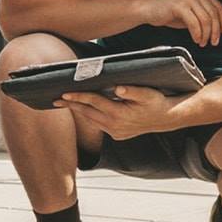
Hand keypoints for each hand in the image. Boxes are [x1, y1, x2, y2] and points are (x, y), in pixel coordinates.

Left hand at [61, 84, 179, 140]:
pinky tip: (81, 110)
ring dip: (78, 111)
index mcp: (120, 114)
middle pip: (88, 112)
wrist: (166, 119)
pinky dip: (88, 116)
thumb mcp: (148, 94)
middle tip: (55, 99)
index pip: (94, 102)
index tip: (65, 93)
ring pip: (91, 120)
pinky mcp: (116, 134)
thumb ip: (133, 90)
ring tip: (64, 103)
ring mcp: (115, 132)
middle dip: (71, 105)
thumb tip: (118, 88)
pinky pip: (98, 124)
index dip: (79, 96)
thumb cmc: (157, 102)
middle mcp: (115, 125)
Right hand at [142, 0, 221, 46]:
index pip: (218, 6)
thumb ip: (202, 16)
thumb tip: (217, 29)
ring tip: (202, 42)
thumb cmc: (167, 12)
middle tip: (213, 42)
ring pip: (205, 20)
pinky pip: (194, 23)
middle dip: (216, 31)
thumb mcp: (189, 13)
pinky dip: (197, 34)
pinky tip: (196, 39)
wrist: (147, 9)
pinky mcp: (179, 5)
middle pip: (213, 14)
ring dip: (206, 34)